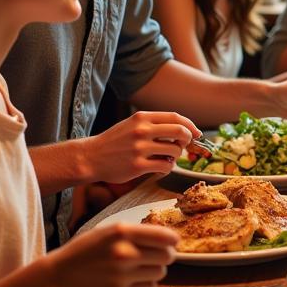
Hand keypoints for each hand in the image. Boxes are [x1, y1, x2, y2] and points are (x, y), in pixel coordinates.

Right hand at [48, 223, 178, 286]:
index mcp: (122, 232)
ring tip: (140, 266)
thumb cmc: (90, 248)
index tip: (174, 241)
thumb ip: (138, 233)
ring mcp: (122, 276)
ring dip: (155, 269)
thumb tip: (170, 239)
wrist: (61, 274)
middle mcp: (124, 253)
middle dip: (166, 254)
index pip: (164, 237)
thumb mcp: (110, 230)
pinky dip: (146, 283)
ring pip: (161, 272)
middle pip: (167, 256)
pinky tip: (133, 278)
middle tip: (157, 255)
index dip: (173, 239)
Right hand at [83, 112, 200, 183]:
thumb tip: (182, 130)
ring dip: (176, 156)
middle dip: (187, 140)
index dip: (190, 125)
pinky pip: (166, 166)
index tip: (196, 133)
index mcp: (142, 118)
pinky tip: (160, 168)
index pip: (176, 117)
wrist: (90, 157)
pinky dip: (168, 168)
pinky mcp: (138, 166)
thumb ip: (154, 124)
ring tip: (166, 158)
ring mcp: (140, 148)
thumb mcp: (132, 124)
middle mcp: (142, 130)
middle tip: (184, 146)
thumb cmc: (114, 141)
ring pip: (175, 150)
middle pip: (180, 131)